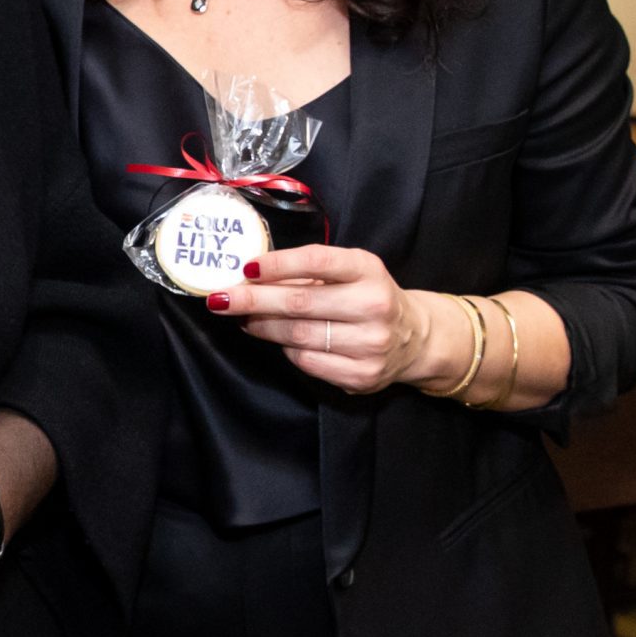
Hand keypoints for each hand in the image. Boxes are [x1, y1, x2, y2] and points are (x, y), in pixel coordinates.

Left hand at [204, 244, 443, 396]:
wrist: (415, 338)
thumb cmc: (367, 296)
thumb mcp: (350, 271)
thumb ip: (309, 270)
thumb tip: (250, 275)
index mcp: (368, 270)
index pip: (317, 261)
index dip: (277, 264)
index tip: (246, 268)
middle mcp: (374, 305)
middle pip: (300, 303)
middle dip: (253, 300)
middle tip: (220, 298)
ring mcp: (370, 344)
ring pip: (298, 335)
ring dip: (262, 326)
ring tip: (243, 318)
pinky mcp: (362, 375)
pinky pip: (307, 361)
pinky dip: (286, 349)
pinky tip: (278, 340)